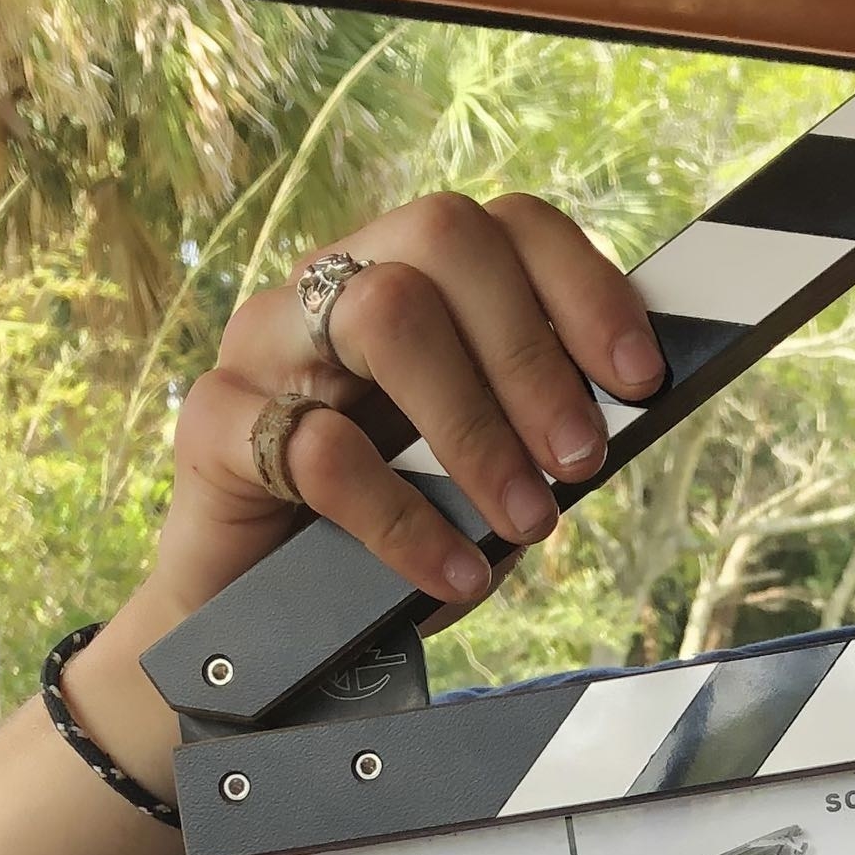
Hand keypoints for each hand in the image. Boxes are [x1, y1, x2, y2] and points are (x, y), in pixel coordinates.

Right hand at [151, 191, 661, 627]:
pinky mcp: (214, 423)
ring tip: (527, 519)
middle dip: (532, 353)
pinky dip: (405, 520)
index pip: (503, 225)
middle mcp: (331, 284)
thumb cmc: (382, 536)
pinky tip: (453, 576)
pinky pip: (319, 449)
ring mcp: (265, 343)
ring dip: (476, 424)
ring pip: (384, 315)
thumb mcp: (478, 478)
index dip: (583, 287)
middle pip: (444, 239)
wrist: (256, 630)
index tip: (640, 379)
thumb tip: (623, 413)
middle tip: (580, 460)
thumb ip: (533, 434)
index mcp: (407, 276)